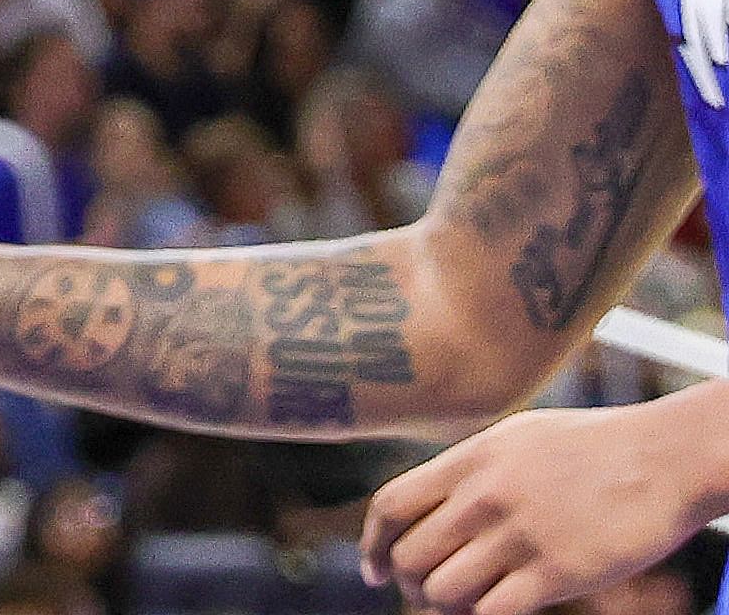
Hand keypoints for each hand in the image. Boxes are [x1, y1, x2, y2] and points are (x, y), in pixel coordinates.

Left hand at [363, 401, 728, 614]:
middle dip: (409, 584)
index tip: (374, 570)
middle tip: (424, 595)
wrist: (661, 458)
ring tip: (463, 605)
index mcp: (467, 462)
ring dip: (445, 607)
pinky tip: (498, 611)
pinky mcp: (557, 572)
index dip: (373, 544)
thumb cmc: (594, 446)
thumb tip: (436, 499)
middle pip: (410, 556)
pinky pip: (493, 612)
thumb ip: (471, 469)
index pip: (391, 507)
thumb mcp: (515, 439)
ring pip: (444, 591)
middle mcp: (482, 498)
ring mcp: (518, 536)